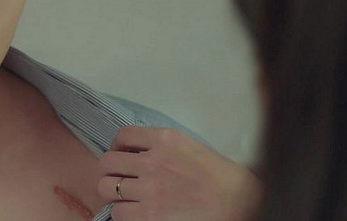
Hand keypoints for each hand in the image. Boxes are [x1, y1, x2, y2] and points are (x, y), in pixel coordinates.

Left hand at [97, 126, 261, 220]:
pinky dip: (122, 214)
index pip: (123, 135)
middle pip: (107, 162)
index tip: (121, 154)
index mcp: (165, 139)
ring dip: (112, 193)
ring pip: (106, 188)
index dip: (117, 146)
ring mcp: (149, 189)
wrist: (240, 203)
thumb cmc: (222, 178)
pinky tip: (135, 213)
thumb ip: (163, 146)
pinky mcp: (149, 215)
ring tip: (124, 198)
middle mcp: (152, 161)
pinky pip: (118, 213)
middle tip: (117, 178)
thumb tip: (138, 154)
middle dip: (109, 170)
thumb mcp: (191, 147)